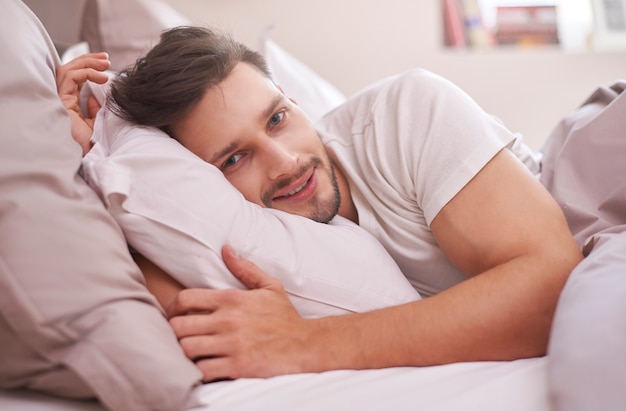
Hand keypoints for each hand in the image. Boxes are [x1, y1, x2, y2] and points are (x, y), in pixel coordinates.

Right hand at [56, 52, 110, 155]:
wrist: (87, 154)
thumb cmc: (89, 143)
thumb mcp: (96, 122)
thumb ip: (96, 110)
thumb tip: (96, 98)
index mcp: (70, 101)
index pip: (76, 77)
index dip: (90, 66)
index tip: (106, 63)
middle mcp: (62, 98)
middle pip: (70, 69)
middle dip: (88, 60)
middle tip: (106, 58)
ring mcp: (60, 98)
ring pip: (68, 70)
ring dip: (88, 63)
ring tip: (105, 65)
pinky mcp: (60, 100)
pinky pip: (69, 78)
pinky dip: (86, 73)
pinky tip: (101, 77)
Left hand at [167, 245, 313, 381]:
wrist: (306, 345)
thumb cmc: (286, 317)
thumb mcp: (269, 287)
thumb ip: (245, 268)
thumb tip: (226, 249)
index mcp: (231, 298)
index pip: (185, 298)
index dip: (171, 309)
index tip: (174, 317)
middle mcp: (228, 320)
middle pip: (179, 326)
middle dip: (174, 333)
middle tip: (178, 338)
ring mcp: (231, 344)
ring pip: (186, 349)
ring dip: (184, 353)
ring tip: (189, 354)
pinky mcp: (237, 367)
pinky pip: (203, 370)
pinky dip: (198, 371)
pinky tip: (204, 368)